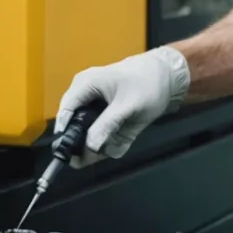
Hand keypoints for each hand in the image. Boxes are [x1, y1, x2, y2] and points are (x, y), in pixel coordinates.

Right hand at [54, 46, 190, 163]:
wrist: (167, 77)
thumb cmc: (146, 82)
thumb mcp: (127, 105)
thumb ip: (107, 125)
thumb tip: (90, 146)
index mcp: (84, 85)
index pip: (66, 113)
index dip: (65, 134)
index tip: (70, 154)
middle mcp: (85, 97)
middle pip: (75, 127)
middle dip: (86, 144)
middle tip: (97, 155)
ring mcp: (95, 108)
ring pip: (88, 135)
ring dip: (100, 145)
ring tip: (113, 145)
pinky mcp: (106, 118)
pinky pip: (102, 136)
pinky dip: (110, 143)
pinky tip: (120, 141)